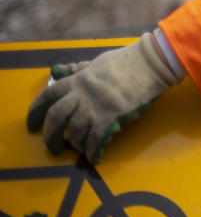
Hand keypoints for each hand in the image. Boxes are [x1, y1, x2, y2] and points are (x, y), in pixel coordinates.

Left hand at [26, 33, 178, 163]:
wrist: (152, 63)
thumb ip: (80, 70)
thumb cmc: (127, 60)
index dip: (36, 111)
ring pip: (76, 132)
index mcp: (78, 79)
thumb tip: (63, 72)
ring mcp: (96, 106)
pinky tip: (94, 155)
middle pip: (56, 118)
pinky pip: (97, 139)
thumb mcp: (98, 62)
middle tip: (54, 147)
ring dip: (76, 144)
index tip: (32, 124)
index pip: (48, 95)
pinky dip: (93, 150)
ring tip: (79, 149)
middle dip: (51, 136)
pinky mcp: (112, 116)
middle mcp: (82, 94)